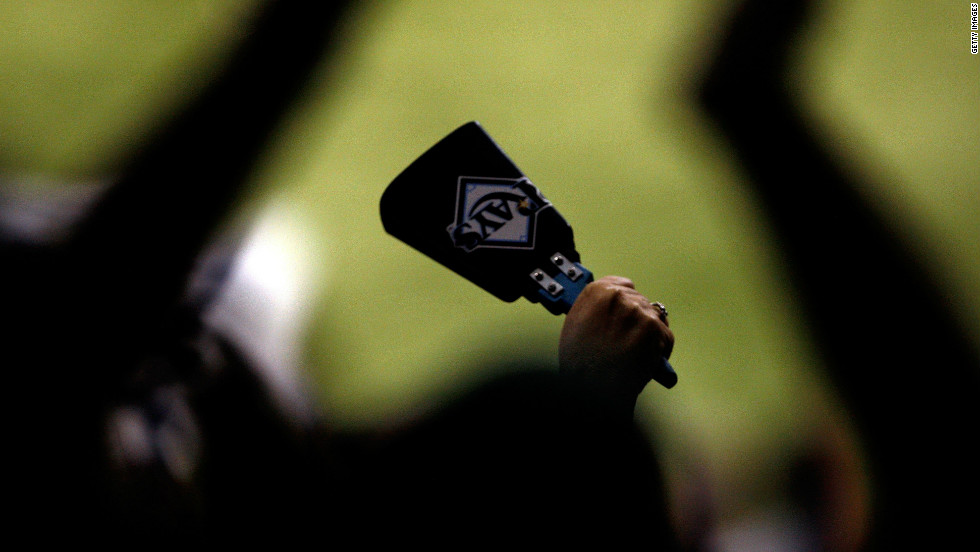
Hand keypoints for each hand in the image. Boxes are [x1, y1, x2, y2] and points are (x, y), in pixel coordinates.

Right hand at [559, 276, 673, 411]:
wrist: (592, 387)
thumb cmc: (579, 362)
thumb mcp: (576, 324)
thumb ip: (595, 307)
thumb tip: (613, 307)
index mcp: (597, 292)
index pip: (624, 284)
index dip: (627, 302)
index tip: (627, 315)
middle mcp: (619, 296)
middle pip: (641, 302)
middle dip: (638, 321)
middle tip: (628, 342)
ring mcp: (639, 311)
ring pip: (655, 318)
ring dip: (650, 334)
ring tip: (636, 354)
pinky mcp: (654, 329)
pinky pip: (665, 336)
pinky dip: (660, 349)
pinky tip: (646, 361)